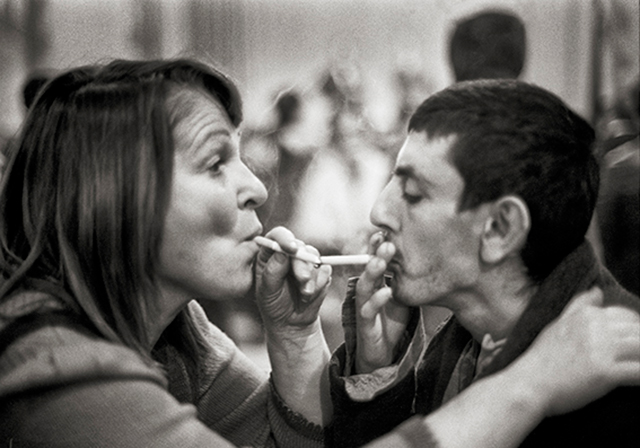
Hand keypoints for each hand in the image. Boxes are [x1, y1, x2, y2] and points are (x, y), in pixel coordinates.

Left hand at [254, 227, 331, 334]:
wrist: (291, 322)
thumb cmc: (274, 305)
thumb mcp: (267, 292)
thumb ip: (272, 272)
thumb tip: (282, 254)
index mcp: (271, 254)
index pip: (278, 236)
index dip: (285, 238)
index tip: (291, 248)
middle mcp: (289, 254)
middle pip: (299, 246)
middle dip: (302, 264)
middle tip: (302, 280)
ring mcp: (306, 261)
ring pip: (314, 257)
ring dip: (311, 278)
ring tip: (304, 295)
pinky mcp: (320, 271)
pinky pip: (325, 271)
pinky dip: (320, 284)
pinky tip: (309, 296)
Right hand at [355, 232, 410, 373]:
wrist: (382, 351)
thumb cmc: (391, 319)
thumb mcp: (402, 295)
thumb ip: (405, 278)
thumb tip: (424, 256)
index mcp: (375, 282)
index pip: (373, 260)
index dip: (376, 246)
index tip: (385, 232)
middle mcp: (366, 291)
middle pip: (367, 268)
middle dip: (375, 254)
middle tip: (387, 242)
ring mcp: (364, 306)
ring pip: (364, 286)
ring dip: (372, 272)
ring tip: (381, 261)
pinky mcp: (365, 323)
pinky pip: (368, 310)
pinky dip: (377, 300)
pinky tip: (387, 291)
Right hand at [512, 287, 639, 416]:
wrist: (527, 385)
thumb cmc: (541, 359)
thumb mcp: (557, 325)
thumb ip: (578, 306)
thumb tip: (597, 290)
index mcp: (585, 315)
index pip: (626, 316)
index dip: (634, 331)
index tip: (631, 346)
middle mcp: (594, 327)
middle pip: (638, 331)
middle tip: (635, 358)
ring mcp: (600, 349)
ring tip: (638, 366)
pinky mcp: (605, 372)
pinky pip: (639, 372)